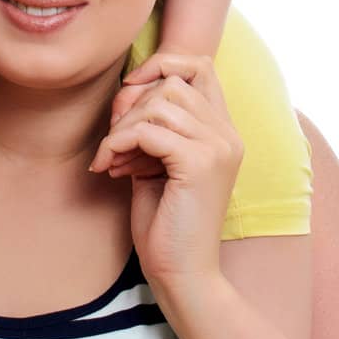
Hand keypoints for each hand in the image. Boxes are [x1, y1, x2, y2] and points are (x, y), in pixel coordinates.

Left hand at [89, 52, 242, 286]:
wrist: (183, 272)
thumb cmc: (165, 221)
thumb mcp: (154, 161)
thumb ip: (149, 125)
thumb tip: (125, 89)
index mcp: (222, 131)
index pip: (200, 66)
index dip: (160, 66)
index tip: (129, 92)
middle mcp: (227, 134)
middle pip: (170, 84)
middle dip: (131, 107)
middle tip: (114, 144)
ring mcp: (218, 147)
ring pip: (158, 104)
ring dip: (123, 129)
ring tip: (113, 160)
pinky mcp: (200, 164)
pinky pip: (148, 131)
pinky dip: (119, 144)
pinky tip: (111, 169)